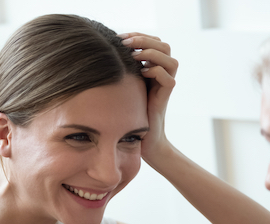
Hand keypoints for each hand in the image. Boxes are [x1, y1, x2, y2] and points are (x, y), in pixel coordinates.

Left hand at [118, 33, 177, 163]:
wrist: (141, 140)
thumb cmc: (124, 115)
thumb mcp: (119, 88)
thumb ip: (117, 71)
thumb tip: (98, 54)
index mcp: (151, 69)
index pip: (154, 42)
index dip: (139, 36)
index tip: (120, 38)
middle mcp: (161, 76)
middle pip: (165, 47)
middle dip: (145, 40)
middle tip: (126, 44)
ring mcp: (163, 87)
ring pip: (171, 60)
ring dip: (152, 54)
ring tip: (134, 57)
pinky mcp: (164, 99)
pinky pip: (168, 79)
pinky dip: (155, 72)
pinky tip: (141, 74)